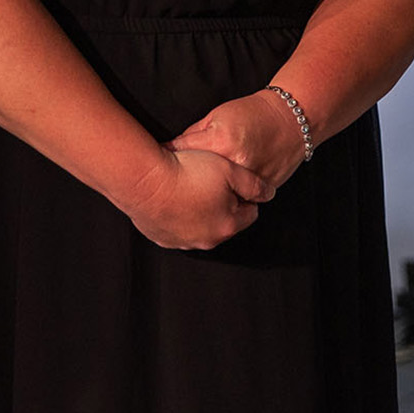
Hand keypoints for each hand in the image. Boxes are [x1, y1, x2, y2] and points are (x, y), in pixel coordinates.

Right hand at [121, 148, 266, 249]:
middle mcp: (207, 240)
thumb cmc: (187, 172)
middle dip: (224, 204)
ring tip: (191, 188)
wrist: (144, 180)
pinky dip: (180, 216)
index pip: (250, 212)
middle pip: (226, 222)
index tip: (233, 181)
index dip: (245, 194)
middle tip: (211, 181)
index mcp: (228, 225)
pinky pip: (178, 229)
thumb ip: (254, 184)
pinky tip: (174, 198)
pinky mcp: (162, 238)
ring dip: (201, 211)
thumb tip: (269, 194)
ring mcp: (183, 242)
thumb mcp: (229, 170)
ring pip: (201, 226)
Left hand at [170, 89, 305, 192]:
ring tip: (188, 198)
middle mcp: (236, 164)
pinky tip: (213, 201)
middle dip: (182, 184)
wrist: (291, 121)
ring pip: (219, 196)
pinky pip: (239, 200)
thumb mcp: (217, 116)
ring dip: (203, 199)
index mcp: (221, 142)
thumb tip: (169, 152)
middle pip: (198, 181)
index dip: (166, 161)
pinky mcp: (262, 190)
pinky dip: (226, 201)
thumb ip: (194, 136)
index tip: (153, 169)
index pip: (184, 154)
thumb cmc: (253, 114)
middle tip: (167, 187)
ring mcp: (251, 180)